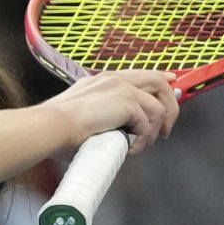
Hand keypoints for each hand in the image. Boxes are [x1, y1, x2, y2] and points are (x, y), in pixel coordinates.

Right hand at [45, 70, 177, 152]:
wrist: (52, 127)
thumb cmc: (57, 131)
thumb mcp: (82, 120)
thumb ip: (101, 123)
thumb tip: (113, 140)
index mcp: (101, 81)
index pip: (139, 74)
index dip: (161, 79)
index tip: (172, 83)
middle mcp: (114, 79)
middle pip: (158, 82)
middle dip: (169, 107)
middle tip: (165, 130)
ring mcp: (121, 88)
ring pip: (157, 107)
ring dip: (152, 131)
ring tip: (139, 147)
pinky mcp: (127, 101)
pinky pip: (147, 123)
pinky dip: (142, 140)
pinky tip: (128, 150)